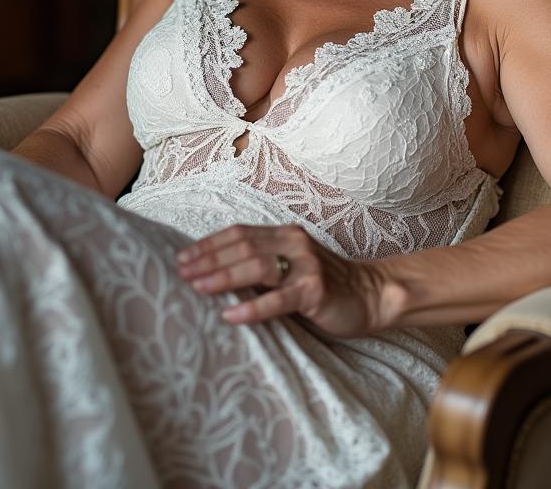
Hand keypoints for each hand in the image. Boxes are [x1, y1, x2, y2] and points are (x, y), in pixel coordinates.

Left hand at [176, 223, 388, 337]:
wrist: (370, 295)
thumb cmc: (323, 285)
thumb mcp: (290, 268)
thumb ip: (262, 265)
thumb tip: (214, 275)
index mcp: (285, 235)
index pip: (239, 233)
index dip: (208, 244)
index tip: (182, 258)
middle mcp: (294, 243)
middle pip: (243, 246)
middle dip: (208, 259)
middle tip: (181, 273)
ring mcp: (306, 266)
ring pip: (257, 265)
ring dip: (224, 277)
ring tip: (198, 288)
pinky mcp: (315, 290)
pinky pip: (278, 299)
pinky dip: (252, 307)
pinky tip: (230, 316)